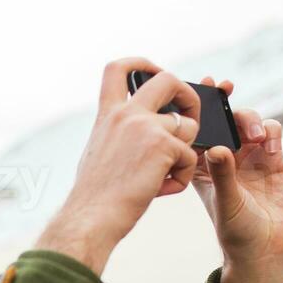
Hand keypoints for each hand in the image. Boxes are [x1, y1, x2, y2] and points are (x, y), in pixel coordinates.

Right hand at [36, 57, 200, 274]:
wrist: (91, 218)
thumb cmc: (93, 197)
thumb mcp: (98, 153)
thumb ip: (117, 135)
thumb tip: (139, 136)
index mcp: (108, 115)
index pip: (119, 68)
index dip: (143, 63)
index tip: (154, 73)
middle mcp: (126, 114)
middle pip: (168, 79)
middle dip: (188, 96)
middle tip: (188, 120)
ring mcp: (146, 127)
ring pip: (189, 126)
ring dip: (185, 152)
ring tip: (165, 177)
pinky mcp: (164, 146)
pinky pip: (191, 156)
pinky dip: (182, 177)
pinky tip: (162, 190)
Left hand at [190, 76, 282, 282]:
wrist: (266, 250)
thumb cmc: (236, 233)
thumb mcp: (226, 204)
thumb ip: (222, 175)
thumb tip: (217, 148)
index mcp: (201, 167)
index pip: (195, 131)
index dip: (194, 108)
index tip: (196, 88)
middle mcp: (224, 159)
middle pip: (221, 119)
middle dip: (222, 101)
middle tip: (224, 87)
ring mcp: (249, 157)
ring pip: (246, 121)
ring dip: (248, 119)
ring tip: (253, 136)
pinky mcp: (273, 159)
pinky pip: (271, 132)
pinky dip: (270, 130)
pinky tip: (269, 143)